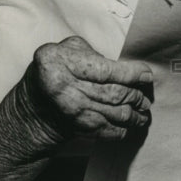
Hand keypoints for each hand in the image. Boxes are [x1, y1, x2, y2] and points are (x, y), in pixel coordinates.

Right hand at [20, 35, 154, 145]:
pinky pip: (106, 131)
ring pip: (115, 114)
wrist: (32, 106)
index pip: (107, 71)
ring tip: (143, 112)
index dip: (132, 74)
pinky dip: (122, 130)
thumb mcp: (67, 49)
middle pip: (114, 94)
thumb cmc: (56, 69)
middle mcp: (65, 88)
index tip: (147, 76)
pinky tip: (129, 126)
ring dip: (135, 115)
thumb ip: (93, 52)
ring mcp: (71, 111)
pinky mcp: (76, 128)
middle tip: (146, 98)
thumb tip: (124, 68)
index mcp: (61, 63)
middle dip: (136, 96)